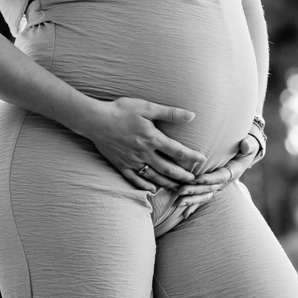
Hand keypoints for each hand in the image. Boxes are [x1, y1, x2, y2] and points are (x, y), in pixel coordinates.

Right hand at [86, 97, 206, 191]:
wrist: (95, 120)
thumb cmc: (121, 110)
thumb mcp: (147, 107)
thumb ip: (170, 113)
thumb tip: (192, 115)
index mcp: (153, 138)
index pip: (178, 151)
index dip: (192, 157)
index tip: (202, 160)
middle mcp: (144, 153)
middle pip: (168, 168)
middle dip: (183, 175)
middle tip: (194, 181)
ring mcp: (132, 161)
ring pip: (153, 176)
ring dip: (167, 182)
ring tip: (178, 187)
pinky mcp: (120, 165)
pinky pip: (135, 180)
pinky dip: (144, 186)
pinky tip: (152, 190)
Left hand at [173, 134, 261, 218]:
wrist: (245, 153)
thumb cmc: (246, 146)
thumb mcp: (250, 144)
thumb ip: (248, 145)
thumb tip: (245, 146)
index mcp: (234, 171)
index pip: (221, 177)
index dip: (210, 179)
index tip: (198, 179)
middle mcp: (225, 181)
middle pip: (209, 188)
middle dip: (195, 190)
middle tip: (181, 190)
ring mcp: (218, 186)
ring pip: (204, 195)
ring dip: (191, 200)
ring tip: (178, 203)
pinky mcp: (212, 188)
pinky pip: (203, 198)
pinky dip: (193, 206)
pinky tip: (183, 214)